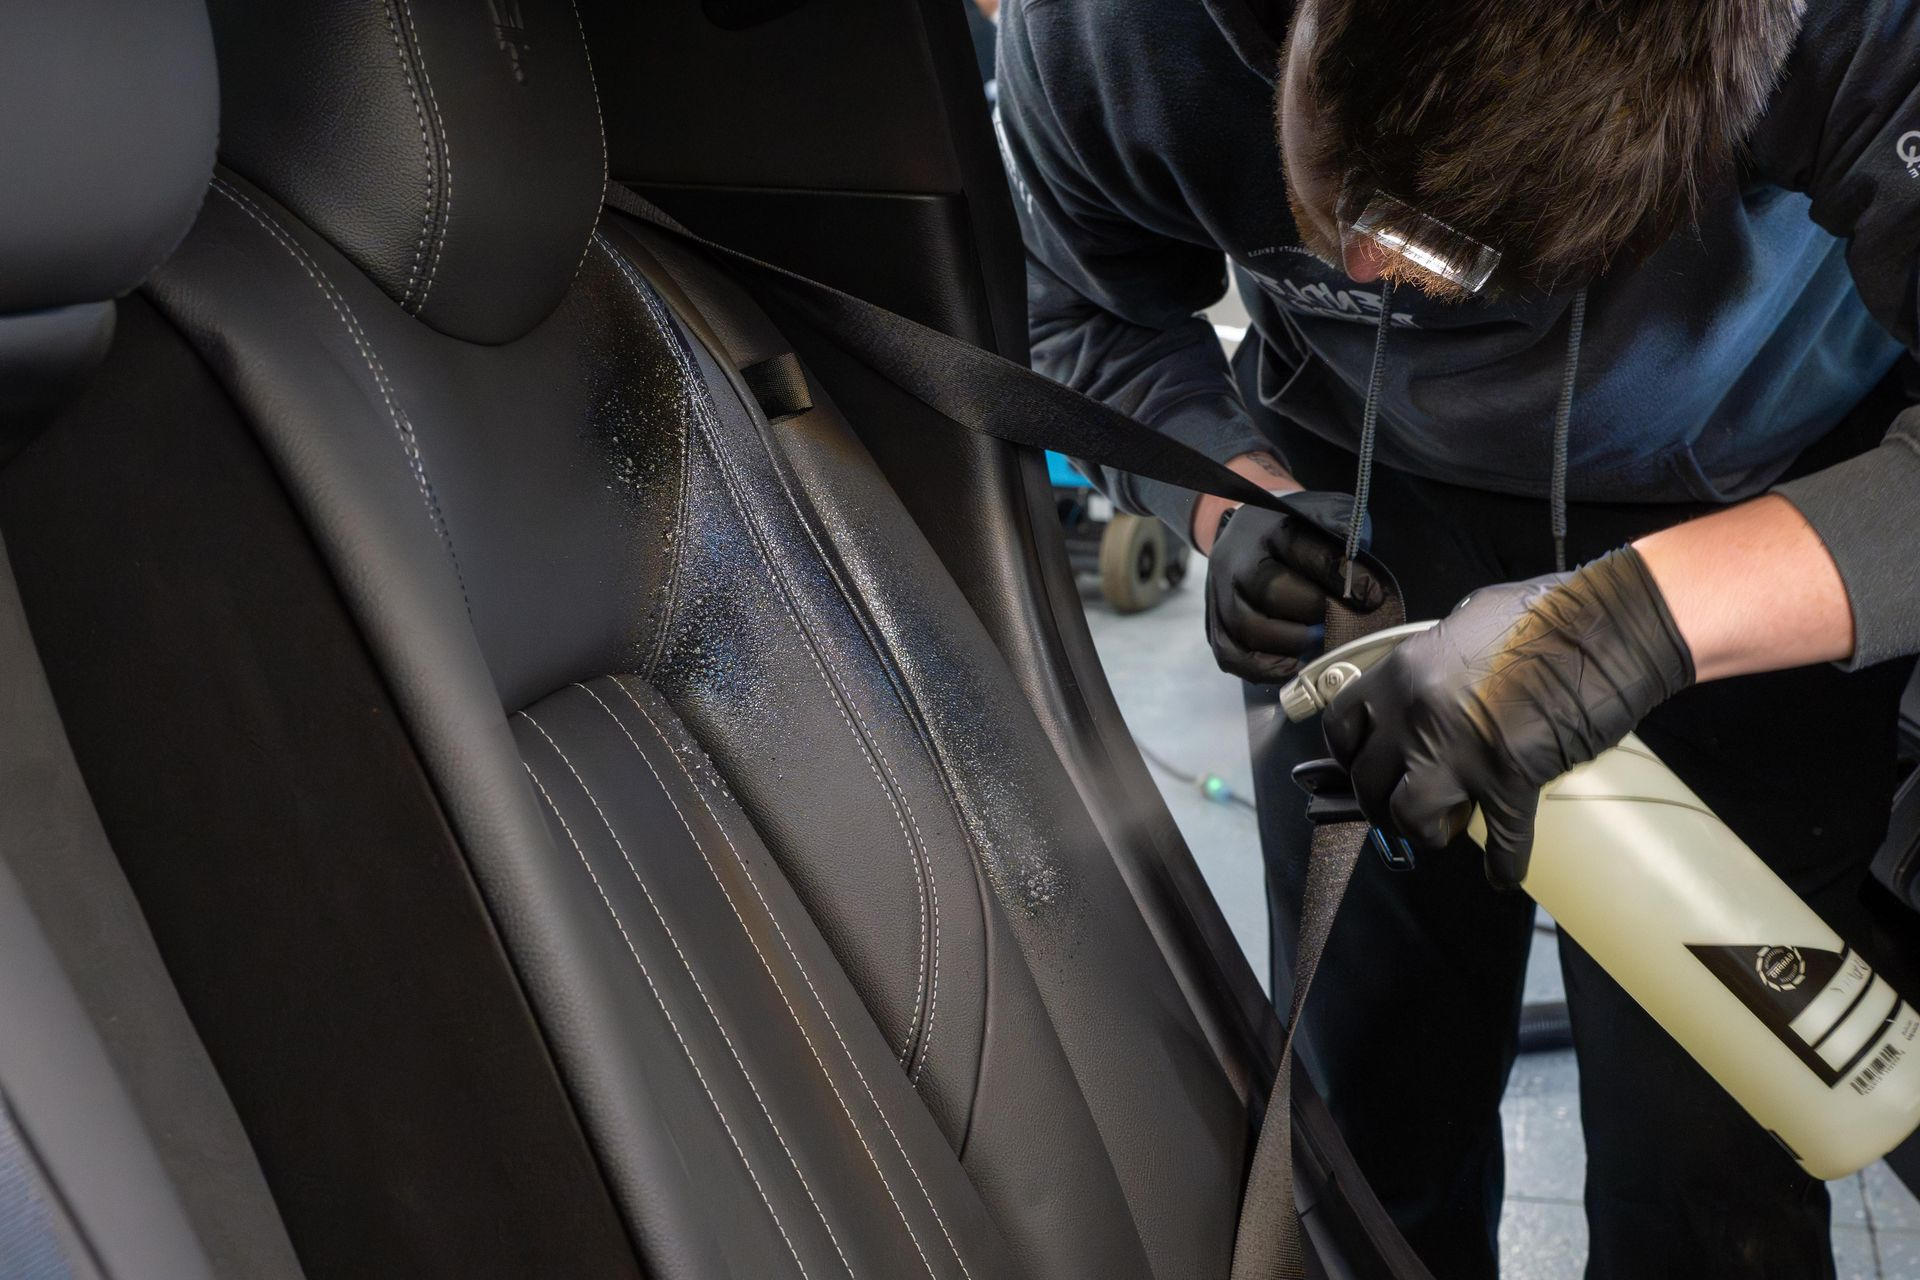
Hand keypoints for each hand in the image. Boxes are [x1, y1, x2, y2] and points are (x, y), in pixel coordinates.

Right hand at [1204, 490, 1386, 682]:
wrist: (1243, 536)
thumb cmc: (1293, 531)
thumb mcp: (1320, 514)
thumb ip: (1343, 529)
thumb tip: (1361, 557)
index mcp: (1267, 527)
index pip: (1304, 550)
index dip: (1341, 576)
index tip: (1372, 597)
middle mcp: (1237, 560)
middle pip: (1271, 590)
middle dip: (1314, 610)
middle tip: (1341, 621)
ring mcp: (1219, 595)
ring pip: (1248, 626)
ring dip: (1291, 642)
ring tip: (1318, 642)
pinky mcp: (1214, 625)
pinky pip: (1232, 656)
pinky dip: (1265, 668)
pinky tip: (1293, 665)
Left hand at [1322, 547, 1693, 886]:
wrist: (1611, 624)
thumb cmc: (1549, 610)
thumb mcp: (1469, 618)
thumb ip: (1438, 655)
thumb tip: (1431, 676)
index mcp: (1403, 671)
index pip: (1343, 727)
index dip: (1351, 756)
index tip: (1367, 768)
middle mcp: (1417, 714)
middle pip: (1369, 781)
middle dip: (1383, 803)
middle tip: (1403, 808)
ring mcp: (1460, 750)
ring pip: (1410, 818)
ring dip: (1426, 831)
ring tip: (1445, 828)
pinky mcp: (1511, 779)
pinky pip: (1499, 840)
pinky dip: (1502, 864)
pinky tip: (1502, 874)